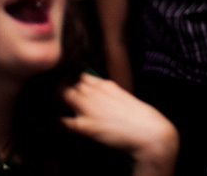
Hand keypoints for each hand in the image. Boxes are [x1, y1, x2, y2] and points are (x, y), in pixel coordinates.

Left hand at [62, 74, 178, 175]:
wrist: (148, 132)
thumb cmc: (140, 117)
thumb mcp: (124, 96)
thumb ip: (109, 93)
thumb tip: (100, 93)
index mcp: (105, 85)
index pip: (80, 75)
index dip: (73, 80)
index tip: (69, 85)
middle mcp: (95, 93)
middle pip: (69, 84)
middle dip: (63, 89)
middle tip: (59, 98)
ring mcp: (89, 108)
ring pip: (63, 97)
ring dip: (59, 102)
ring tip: (59, 108)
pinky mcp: (85, 126)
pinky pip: (64, 121)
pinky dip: (61, 121)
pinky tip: (63, 124)